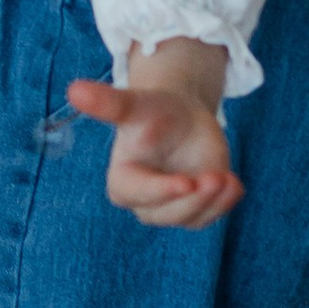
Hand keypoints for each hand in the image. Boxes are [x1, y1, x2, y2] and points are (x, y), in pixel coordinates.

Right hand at [66, 73, 244, 231]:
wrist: (182, 115)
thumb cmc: (153, 109)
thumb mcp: (135, 104)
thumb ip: (108, 103)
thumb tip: (74, 89)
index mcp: (122, 180)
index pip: (135, 194)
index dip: (160, 191)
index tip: (186, 182)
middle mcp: (144, 201)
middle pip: (166, 214)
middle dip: (193, 199)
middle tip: (215, 177)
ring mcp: (171, 207)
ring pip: (190, 218)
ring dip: (212, 202)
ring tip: (227, 178)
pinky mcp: (195, 207)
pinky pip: (210, 216)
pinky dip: (225, 204)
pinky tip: (235, 184)